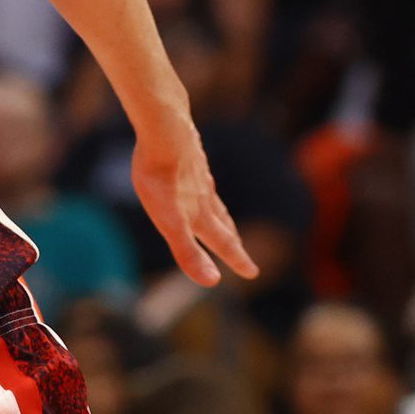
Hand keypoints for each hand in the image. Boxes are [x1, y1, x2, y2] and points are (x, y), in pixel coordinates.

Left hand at [130, 118, 258, 287]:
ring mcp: (198, 174)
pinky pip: (200, 175)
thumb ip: (188, 252)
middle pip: (222, 223)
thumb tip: (212, 283)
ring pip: (213, 200)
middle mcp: (203, 196)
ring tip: (225, 223)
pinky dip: (205, 187)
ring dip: (221, 216)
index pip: (223, 241)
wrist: (164, 130)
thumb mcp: (170, 222)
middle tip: (243, 255)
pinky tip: (199, 182)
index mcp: (199, 214)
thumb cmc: (162, 178)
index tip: (252, 273)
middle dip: (232, 242)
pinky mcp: (189, 155)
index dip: (236, 259)